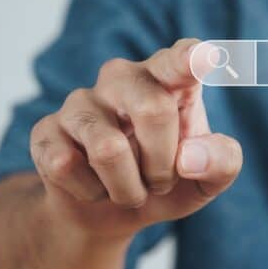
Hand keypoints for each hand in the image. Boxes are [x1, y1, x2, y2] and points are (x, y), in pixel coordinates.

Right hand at [29, 38, 241, 239]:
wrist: (112, 213)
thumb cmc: (167, 180)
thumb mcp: (208, 179)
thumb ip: (221, 162)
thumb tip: (190, 157)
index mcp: (170, 80)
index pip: (181, 60)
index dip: (191, 59)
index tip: (207, 55)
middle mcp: (124, 78)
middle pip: (152, 110)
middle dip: (162, 164)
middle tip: (160, 180)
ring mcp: (81, 101)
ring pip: (108, 149)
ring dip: (128, 188)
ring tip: (130, 188)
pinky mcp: (46, 129)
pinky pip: (67, 167)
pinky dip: (91, 193)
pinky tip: (93, 185)